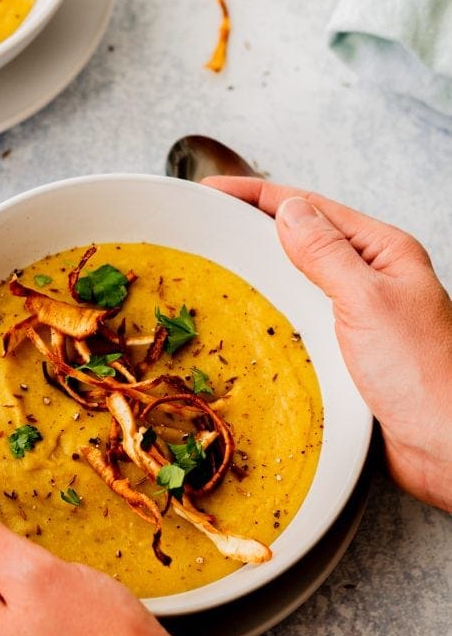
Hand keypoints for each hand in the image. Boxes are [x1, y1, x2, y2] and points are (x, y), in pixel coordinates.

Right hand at [203, 178, 451, 511]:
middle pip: (304, 239)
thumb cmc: (424, 376)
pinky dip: (273, 313)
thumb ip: (326, 254)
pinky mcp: (347, 353)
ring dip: (262, 270)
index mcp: (384, 253)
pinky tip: (251, 319)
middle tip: (208, 224)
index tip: (215, 190)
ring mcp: (359, 316)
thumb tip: (289, 212)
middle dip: (256, 227)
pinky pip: (302, 321)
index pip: (312, 208)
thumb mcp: (367, 301)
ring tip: (220, 263)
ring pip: (300, 280)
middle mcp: (372, 279)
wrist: (445, 445)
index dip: (258, 194)